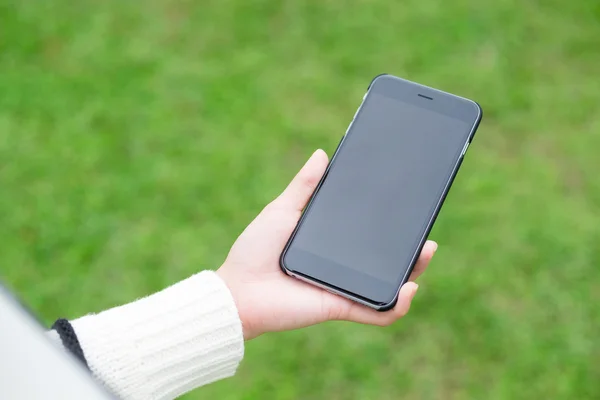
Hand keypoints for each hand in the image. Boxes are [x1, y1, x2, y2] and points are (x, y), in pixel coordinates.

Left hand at [217, 149, 436, 339]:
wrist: (237, 288)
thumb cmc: (255, 249)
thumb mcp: (283, 210)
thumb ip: (304, 185)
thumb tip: (322, 154)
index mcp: (331, 244)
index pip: (369, 235)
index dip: (391, 224)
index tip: (409, 205)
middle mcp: (342, 267)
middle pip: (386, 262)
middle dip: (413, 250)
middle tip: (425, 232)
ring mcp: (344, 288)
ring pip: (389, 286)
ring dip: (414, 273)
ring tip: (426, 252)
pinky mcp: (341, 306)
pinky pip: (377, 313)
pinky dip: (396, 306)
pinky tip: (407, 288)